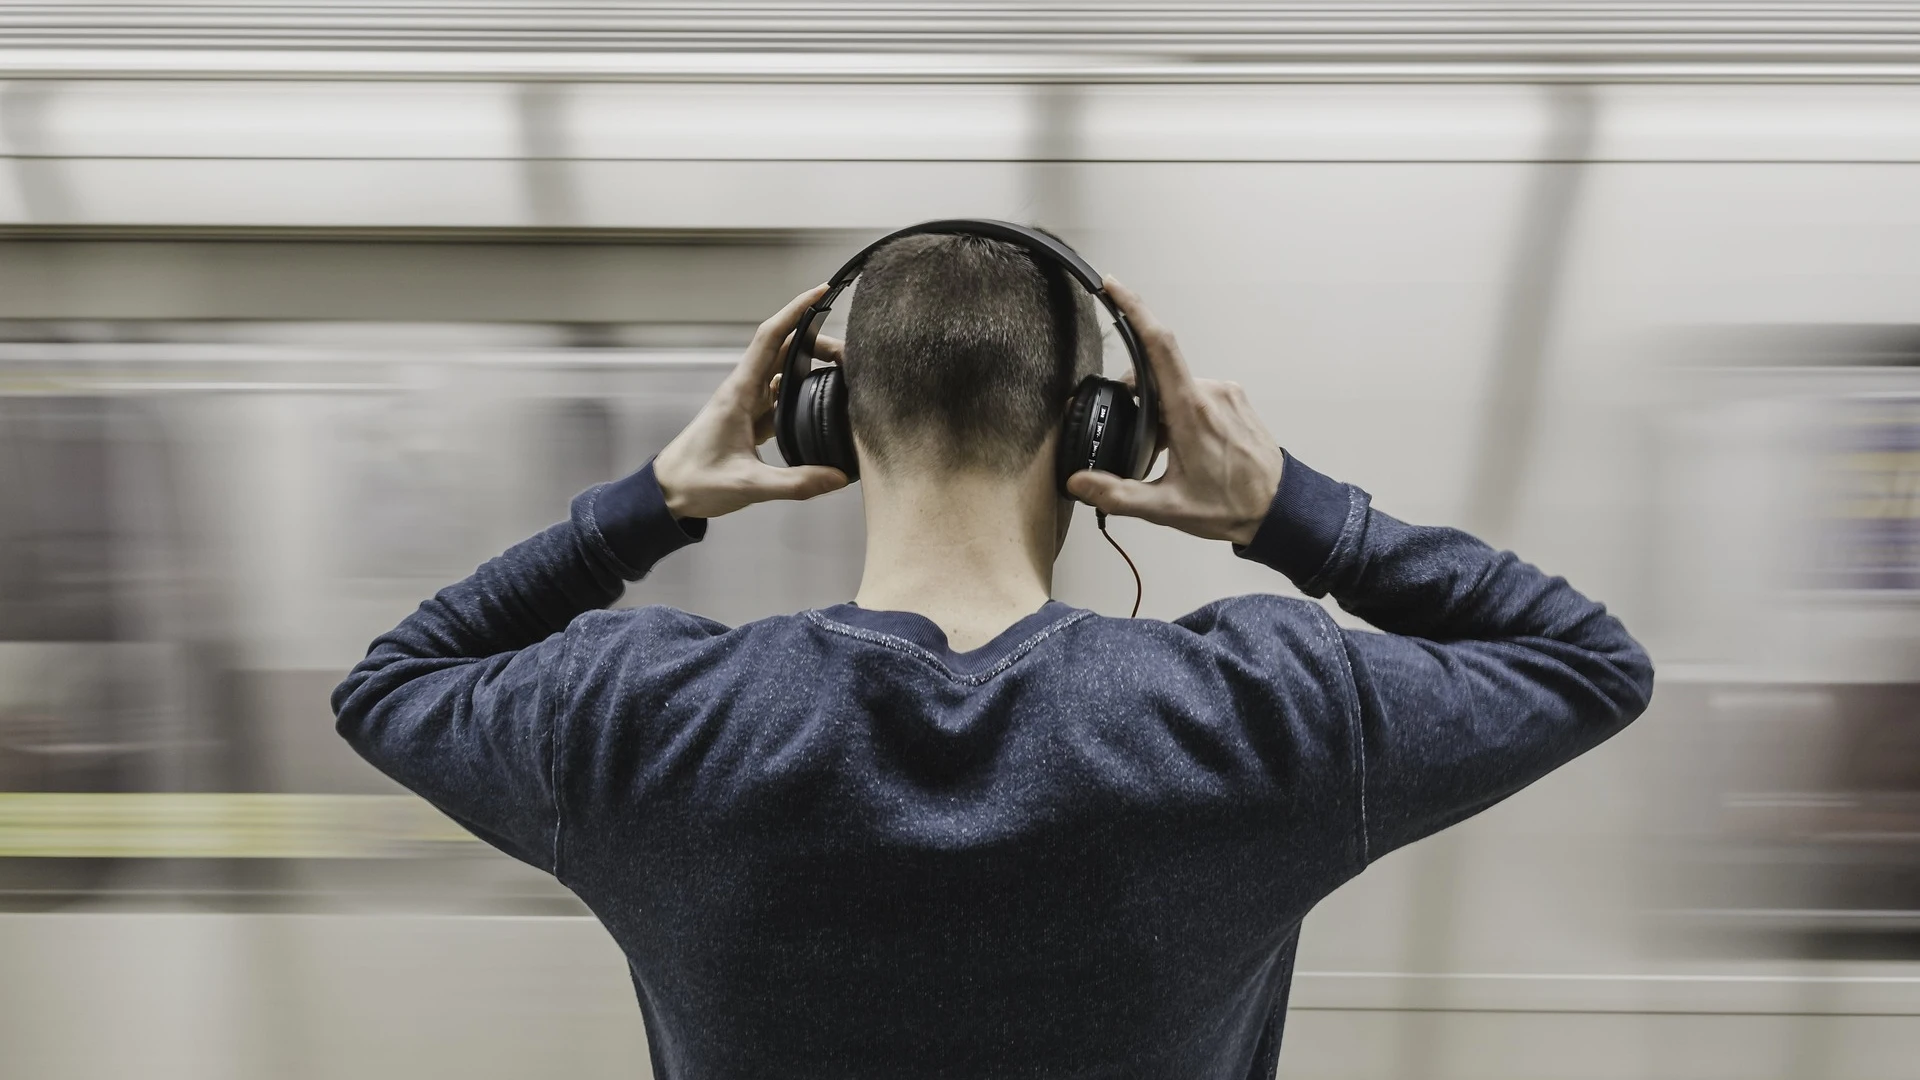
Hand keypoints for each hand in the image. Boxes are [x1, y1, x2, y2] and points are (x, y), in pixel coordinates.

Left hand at [653, 285, 850, 519]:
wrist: (668, 493)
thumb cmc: (696, 481)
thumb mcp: (749, 485)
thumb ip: (796, 483)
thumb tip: (838, 477)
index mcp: (739, 393)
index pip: (770, 338)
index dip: (796, 311)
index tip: (821, 293)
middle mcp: (744, 391)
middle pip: (785, 350)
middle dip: (818, 342)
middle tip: (850, 355)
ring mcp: (747, 404)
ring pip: (785, 372)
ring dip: (812, 365)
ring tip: (845, 371)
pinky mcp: (750, 420)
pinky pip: (782, 396)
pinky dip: (804, 391)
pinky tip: (823, 400)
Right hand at [1065, 277, 1285, 545]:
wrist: (1280, 509)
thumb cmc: (1231, 506)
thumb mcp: (1167, 508)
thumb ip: (1117, 494)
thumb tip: (1079, 482)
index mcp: (1191, 410)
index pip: (1159, 345)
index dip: (1134, 309)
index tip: (1113, 286)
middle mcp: (1211, 392)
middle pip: (1157, 374)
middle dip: (1137, 399)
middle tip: (1139, 442)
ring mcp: (1226, 393)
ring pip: (1176, 386)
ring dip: (1161, 410)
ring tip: (1168, 453)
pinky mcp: (1235, 398)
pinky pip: (1197, 392)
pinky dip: (1180, 411)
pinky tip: (1186, 446)